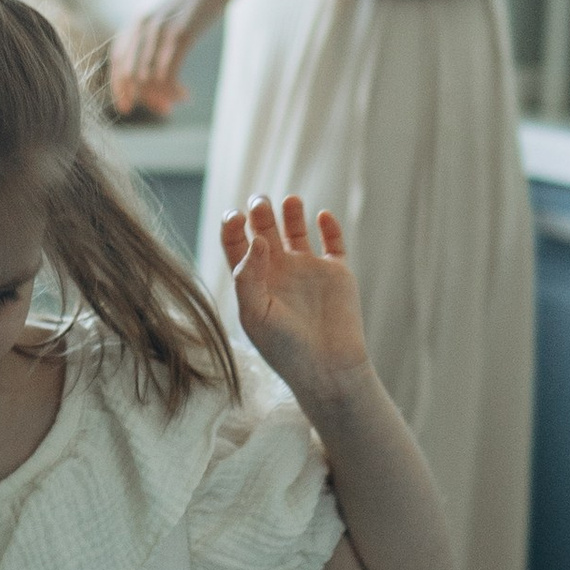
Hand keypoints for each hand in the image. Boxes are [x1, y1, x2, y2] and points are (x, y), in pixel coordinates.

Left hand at [105, 0, 248, 114]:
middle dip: (139, 97)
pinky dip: (172, 90)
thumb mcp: (165, 4)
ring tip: (172, 104)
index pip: (117, 58)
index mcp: (137, 17)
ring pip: (148, 76)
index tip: (126, 104)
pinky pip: (168, 73)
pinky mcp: (182, 34)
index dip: (119, 85)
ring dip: (159, 96)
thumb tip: (146, 51)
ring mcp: (161, 29)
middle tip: (156, 110)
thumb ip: (152, 25)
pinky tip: (183, 95)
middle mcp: (144, 24)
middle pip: (130, 72)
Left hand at [218, 193, 370, 400]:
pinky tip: (322, 216)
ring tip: (289, 200)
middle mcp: (278, 271)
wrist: (327, 368)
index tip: (235, 217)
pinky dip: (329, 226)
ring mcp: (308, 270)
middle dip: (260, 212)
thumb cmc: (284, 347)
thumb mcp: (254, 314)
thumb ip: (248, 276)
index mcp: (253, 281)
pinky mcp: (336, 273)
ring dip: (292, 211)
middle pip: (264, 230)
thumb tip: (257, 239)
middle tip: (259, 203)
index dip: (232, 227)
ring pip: (297, 230)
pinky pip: (333, 242)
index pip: (237, 244)